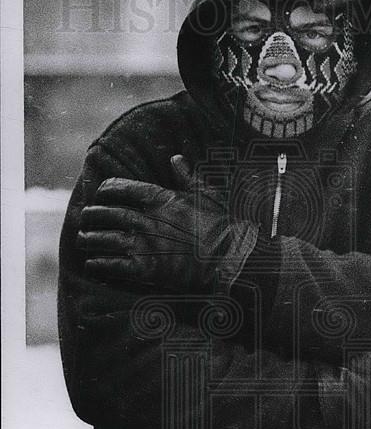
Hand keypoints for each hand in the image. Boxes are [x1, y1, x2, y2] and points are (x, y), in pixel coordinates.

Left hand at [77, 156, 258, 292]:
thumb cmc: (221, 227)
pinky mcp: (145, 269)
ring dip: (89, 239)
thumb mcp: (206, 195)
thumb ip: (187, 176)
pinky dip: (98, 264)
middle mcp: (146, 219)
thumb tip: (176, 158)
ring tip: (83, 240)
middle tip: (85, 218)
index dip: (105, 190)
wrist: (229, 260)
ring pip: (103, 238)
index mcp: (159, 199)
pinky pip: (111, 265)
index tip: (100, 194)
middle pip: (106, 213)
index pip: (120, 188)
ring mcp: (144, 244)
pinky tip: (91, 264)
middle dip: (91, 215)